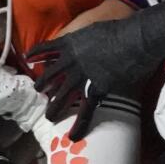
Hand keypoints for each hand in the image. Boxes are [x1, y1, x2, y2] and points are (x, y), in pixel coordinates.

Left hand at [28, 2, 164, 123]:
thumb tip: (90, 38)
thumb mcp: (96, 27)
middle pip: (50, 76)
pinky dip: (80, 124)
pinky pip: (85, 111)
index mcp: (71, 44)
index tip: (29, 59)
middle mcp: (71, 61)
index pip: (48, 50)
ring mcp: (81, 77)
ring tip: (50, 117)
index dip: (37, 55)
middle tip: (41, 92)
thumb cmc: (121, 29)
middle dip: (43, 85)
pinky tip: (74, 136)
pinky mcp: (95, 90)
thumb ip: (88, 35)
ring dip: (54, 108)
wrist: (135, 39)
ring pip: (61, 96)